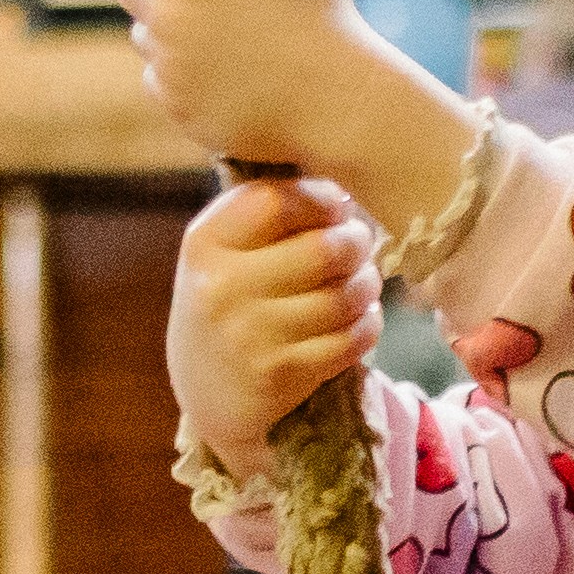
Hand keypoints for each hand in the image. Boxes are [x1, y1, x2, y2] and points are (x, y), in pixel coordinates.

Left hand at [101, 0, 384, 171]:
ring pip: (145, 33)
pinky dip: (184, 73)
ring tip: (232, 33)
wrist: (334, 97)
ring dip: (172, 28)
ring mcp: (165, 63)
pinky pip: (159, 78)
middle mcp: (164, 13)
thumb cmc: (316, 5)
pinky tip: (231, 70)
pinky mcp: (172, 102)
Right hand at [171, 171, 377, 469]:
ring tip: (361, 282)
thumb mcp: (221, 252)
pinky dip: (368, 324)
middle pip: (324, 247)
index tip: (337, 208)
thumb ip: (265, 211)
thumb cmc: (229, 303)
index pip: (278, 200)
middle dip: (357, 242)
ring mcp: (250, 335)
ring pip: (345, 295)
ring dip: (367, 285)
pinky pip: (352, 338)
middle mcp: (222, 288)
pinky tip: (359, 319)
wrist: (207, 393)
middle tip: (359, 245)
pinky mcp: (281, 374)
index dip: (322, 199)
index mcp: (205, 244)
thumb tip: (342, 180)